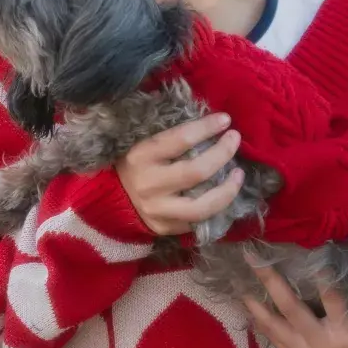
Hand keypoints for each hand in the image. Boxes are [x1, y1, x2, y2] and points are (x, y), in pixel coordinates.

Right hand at [115, 113, 244, 235]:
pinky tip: (225, 194)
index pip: (180, 139)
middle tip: (234, 139)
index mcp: (141, 156)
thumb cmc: (133, 162)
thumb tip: (211, 122)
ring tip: (238, 174)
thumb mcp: (142, 142)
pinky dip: (217, 207)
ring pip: (201, 206)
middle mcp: (148, 185)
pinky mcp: (165, 227)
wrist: (109, 196)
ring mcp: (157, 210)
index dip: (206, 128)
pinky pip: (198, 221)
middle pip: (195, 172)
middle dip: (222, 153)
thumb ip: (171, 135)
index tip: (225, 119)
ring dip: (227, 189)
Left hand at [243, 261, 347, 347]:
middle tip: (255, 260)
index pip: (332, 301)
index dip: (321, 278)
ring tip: (241, 284)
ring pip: (276, 326)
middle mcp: (321, 343)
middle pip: (292, 309)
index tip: (308, 254)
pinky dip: (262, 326)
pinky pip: (275, 343)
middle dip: (272, 283)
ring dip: (257, 305)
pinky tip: (249, 310)